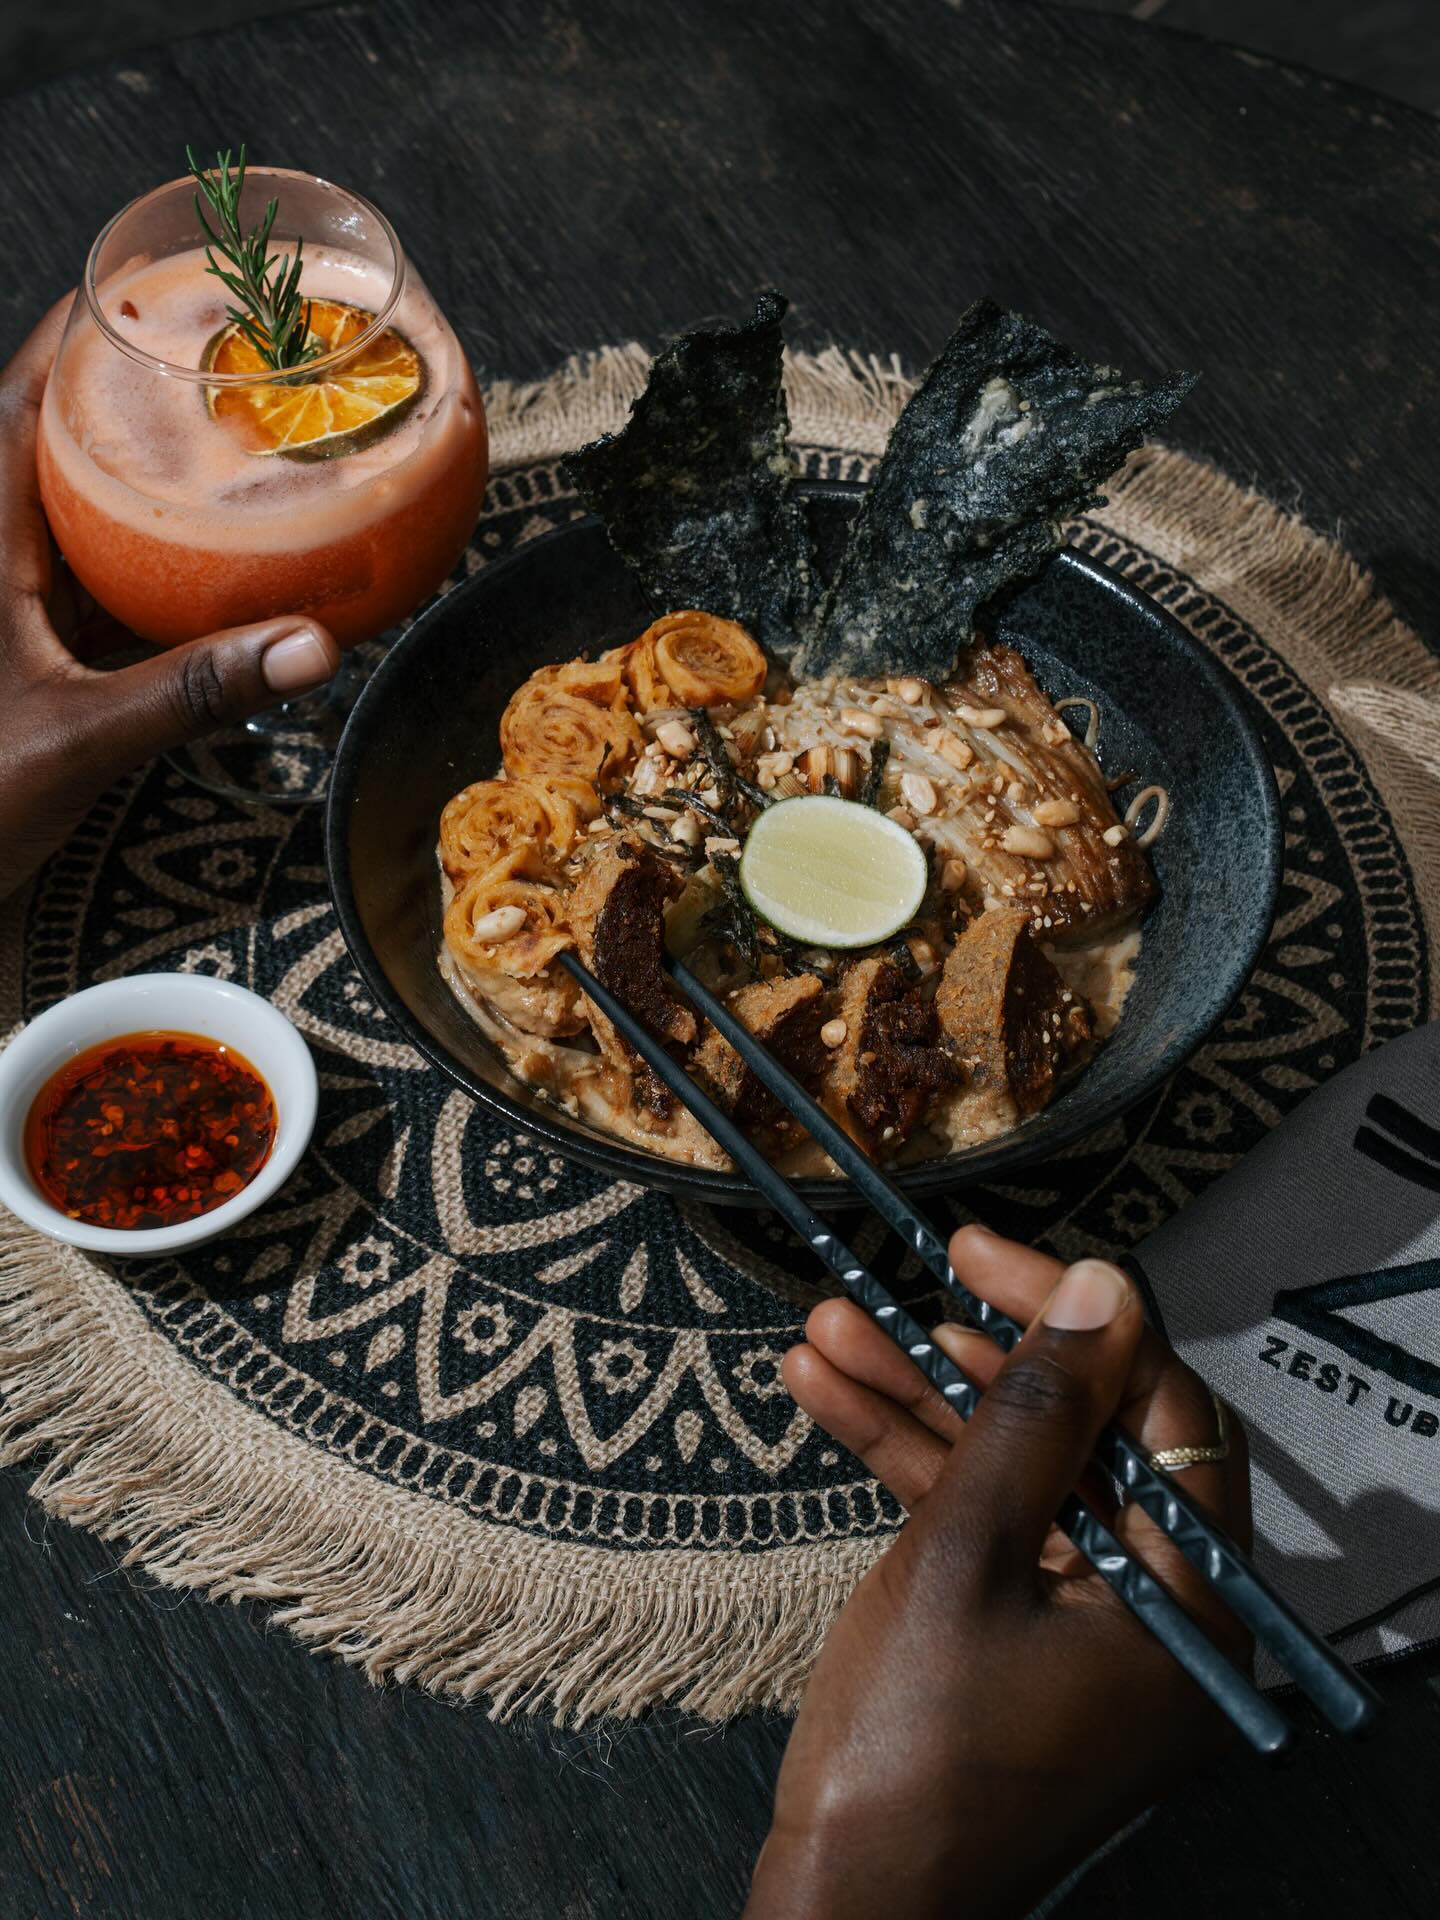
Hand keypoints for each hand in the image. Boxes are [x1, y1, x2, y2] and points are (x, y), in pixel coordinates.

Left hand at [0, 298, 340, 899]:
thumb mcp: (80, 738)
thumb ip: (197, 690)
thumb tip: (316, 646)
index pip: (25, 398)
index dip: (82, 333)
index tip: (151, 281)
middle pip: (64, 444)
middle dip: (140, 404)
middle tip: (228, 367)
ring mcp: (14, 612)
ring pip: (89, 521)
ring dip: (155, 491)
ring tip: (240, 456)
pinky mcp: (34, 663)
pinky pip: (107, 595)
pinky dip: (162, 578)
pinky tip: (224, 582)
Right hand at [747, 1227, 1251, 1919]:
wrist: (842, 1907)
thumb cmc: (912, 1758)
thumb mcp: (966, 1555)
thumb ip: (1034, 1415)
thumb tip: (1099, 1290)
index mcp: (1192, 1608)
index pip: (1162, 1414)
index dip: (1078, 1321)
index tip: (991, 1257)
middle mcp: (1158, 1616)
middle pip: (1084, 1440)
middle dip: (973, 1361)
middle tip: (905, 1288)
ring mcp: (1086, 1631)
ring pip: (1017, 1476)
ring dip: (920, 1403)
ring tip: (828, 1332)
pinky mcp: (1020, 1640)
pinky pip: (981, 1528)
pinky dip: (910, 1466)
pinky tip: (831, 1398)